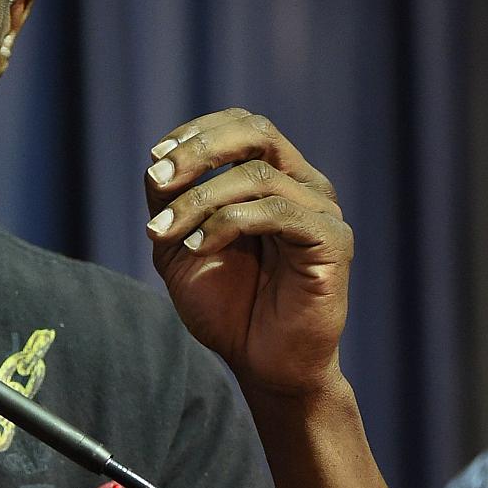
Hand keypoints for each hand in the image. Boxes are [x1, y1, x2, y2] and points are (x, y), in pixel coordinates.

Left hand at [143, 108, 352, 396]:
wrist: (259, 362)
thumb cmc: (224, 303)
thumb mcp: (178, 243)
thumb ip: (169, 201)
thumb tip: (157, 160)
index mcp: (273, 177)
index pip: (242, 125)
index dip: (196, 132)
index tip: (155, 158)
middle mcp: (303, 185)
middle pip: (257, 132)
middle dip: (199, 150)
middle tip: (158, 181)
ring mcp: (321, 211)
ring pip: (256, 176)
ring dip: (198, 200)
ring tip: (164, 234)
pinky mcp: (332, 241)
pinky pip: (277, 211)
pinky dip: (227, 223)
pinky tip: (197, 247)